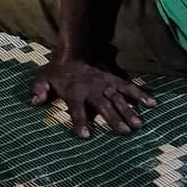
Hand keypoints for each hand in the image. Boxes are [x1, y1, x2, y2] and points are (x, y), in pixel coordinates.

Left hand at [31, 55, 154, 137]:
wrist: (73, 51)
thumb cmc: (58, 71)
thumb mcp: (43, 78)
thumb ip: (39, 90)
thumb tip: (34, 102)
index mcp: (74, 92)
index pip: (76, 109)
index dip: (80, 122)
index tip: (85, 136)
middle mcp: (92, 90)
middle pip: (103, 106)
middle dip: (113, 119)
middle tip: (124, 132)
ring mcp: (105, 85)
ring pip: (118, 99)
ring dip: (128, 111)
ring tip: (138, 124)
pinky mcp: (114, 80)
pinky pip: (128, 87)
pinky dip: (140, 94)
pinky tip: (152, 103)